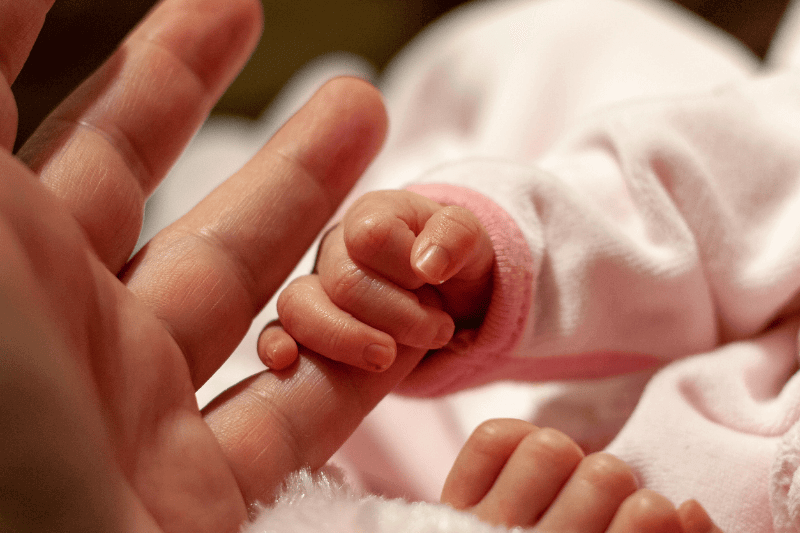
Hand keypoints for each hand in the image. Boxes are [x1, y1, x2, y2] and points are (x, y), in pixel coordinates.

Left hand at [0, 2, 409, 531]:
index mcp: (13, 265)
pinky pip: (301, 422)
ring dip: (343, 256)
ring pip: (270, 320)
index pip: (102, 142)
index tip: (237, 9)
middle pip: (209, 229)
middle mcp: (79, 342)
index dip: (166, 71)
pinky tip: (417, 320)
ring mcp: (146, 421)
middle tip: (360, 94)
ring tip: (411, 217)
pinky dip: (362, 372)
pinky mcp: (200, 499)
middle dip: (291, 159)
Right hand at [260, 189, 494, 370]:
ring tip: (388, 357)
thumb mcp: (471, 242)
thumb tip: (426, 264)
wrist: (447, 300)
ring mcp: (314, 286)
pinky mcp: (304, 326)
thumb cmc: (453, 263)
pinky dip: (276, 345)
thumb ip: (456, 237)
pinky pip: (273, 332)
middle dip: (400, 316)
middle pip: (344, 282)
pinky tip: (286, 361)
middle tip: (438, 330)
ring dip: (349, 339)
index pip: (371, 238)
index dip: (407, 270)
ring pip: (299, 307)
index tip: (434, 283)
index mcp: (371, 215)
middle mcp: (334, 248)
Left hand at [443, 419, 722, 532]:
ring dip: (566, 457)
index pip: (649, 514)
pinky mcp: (456, 506)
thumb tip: (688, 505)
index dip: (654, 511)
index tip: (644, 518)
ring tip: (561, 484)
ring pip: (549, 448)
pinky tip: (523, 466)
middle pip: (605, 474)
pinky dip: (513, 437)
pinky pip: (492, 439)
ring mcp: (490, 529)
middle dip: (613, 482)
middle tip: (600, 505)